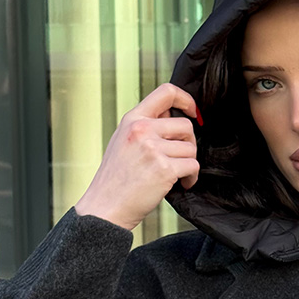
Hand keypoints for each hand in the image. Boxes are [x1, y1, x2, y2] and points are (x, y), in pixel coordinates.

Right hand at [74, 83, 200, 230]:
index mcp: (132, 119)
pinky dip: (191, 177)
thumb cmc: (115, 178)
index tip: (193, 111)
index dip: (186, 100)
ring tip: (176, 174)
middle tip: (179, 157)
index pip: (166, 92)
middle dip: (188, 143)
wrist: (105, 207)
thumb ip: (145, 125)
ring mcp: (152, 149)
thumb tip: (172, 114)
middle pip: (186, 125)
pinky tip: (181, 183)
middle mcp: (141, 130)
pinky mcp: (164, 169)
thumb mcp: (122, 140)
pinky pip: (192, 166)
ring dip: (188, 163)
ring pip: (191, 148)